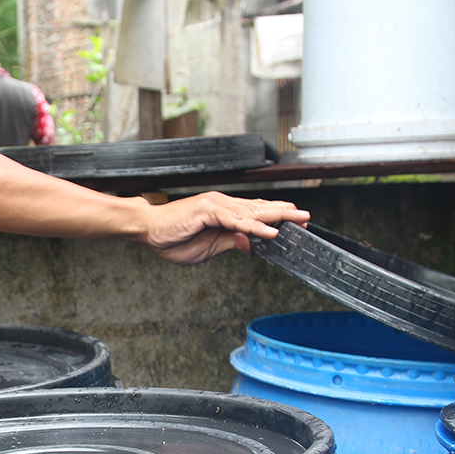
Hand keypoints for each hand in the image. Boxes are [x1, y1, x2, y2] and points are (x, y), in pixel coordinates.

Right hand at [142, 192, 309, 265]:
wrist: (147, 230)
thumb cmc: (172, 238)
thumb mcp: (208, 249)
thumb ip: (231, 244)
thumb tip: (251, 245)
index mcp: (224, 213)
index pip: (256, 214)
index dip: (277, 218)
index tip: (296, 223)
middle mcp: (223, 205)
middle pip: (260, 209)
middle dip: (285, 213)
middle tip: (307, 217)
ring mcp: (216, 205)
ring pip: (253, 212)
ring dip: (277, 217)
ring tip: (297, 220)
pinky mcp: (208, 210)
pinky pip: (237, 221)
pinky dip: (255, 227)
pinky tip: (270, 233)